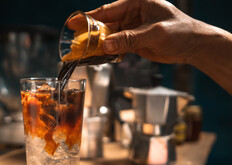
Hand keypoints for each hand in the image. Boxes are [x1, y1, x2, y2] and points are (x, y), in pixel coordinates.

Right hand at [86, 0, 202, 63]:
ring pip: (109, 36)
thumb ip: (130, 39)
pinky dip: (109, 52)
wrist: (193, 46)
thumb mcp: (155, 33)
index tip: (73, 23)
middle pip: (105, 24)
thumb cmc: (181, 31)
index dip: (89, 17)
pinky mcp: (134, 41)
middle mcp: (132, 14)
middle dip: (91, 33)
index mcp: (137, 3)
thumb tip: (106, 46)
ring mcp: (132, 28)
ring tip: (85, 52)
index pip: (108, 10)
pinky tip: (101, 57)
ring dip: (99, 45)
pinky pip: (117, 45)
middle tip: (76, 42)